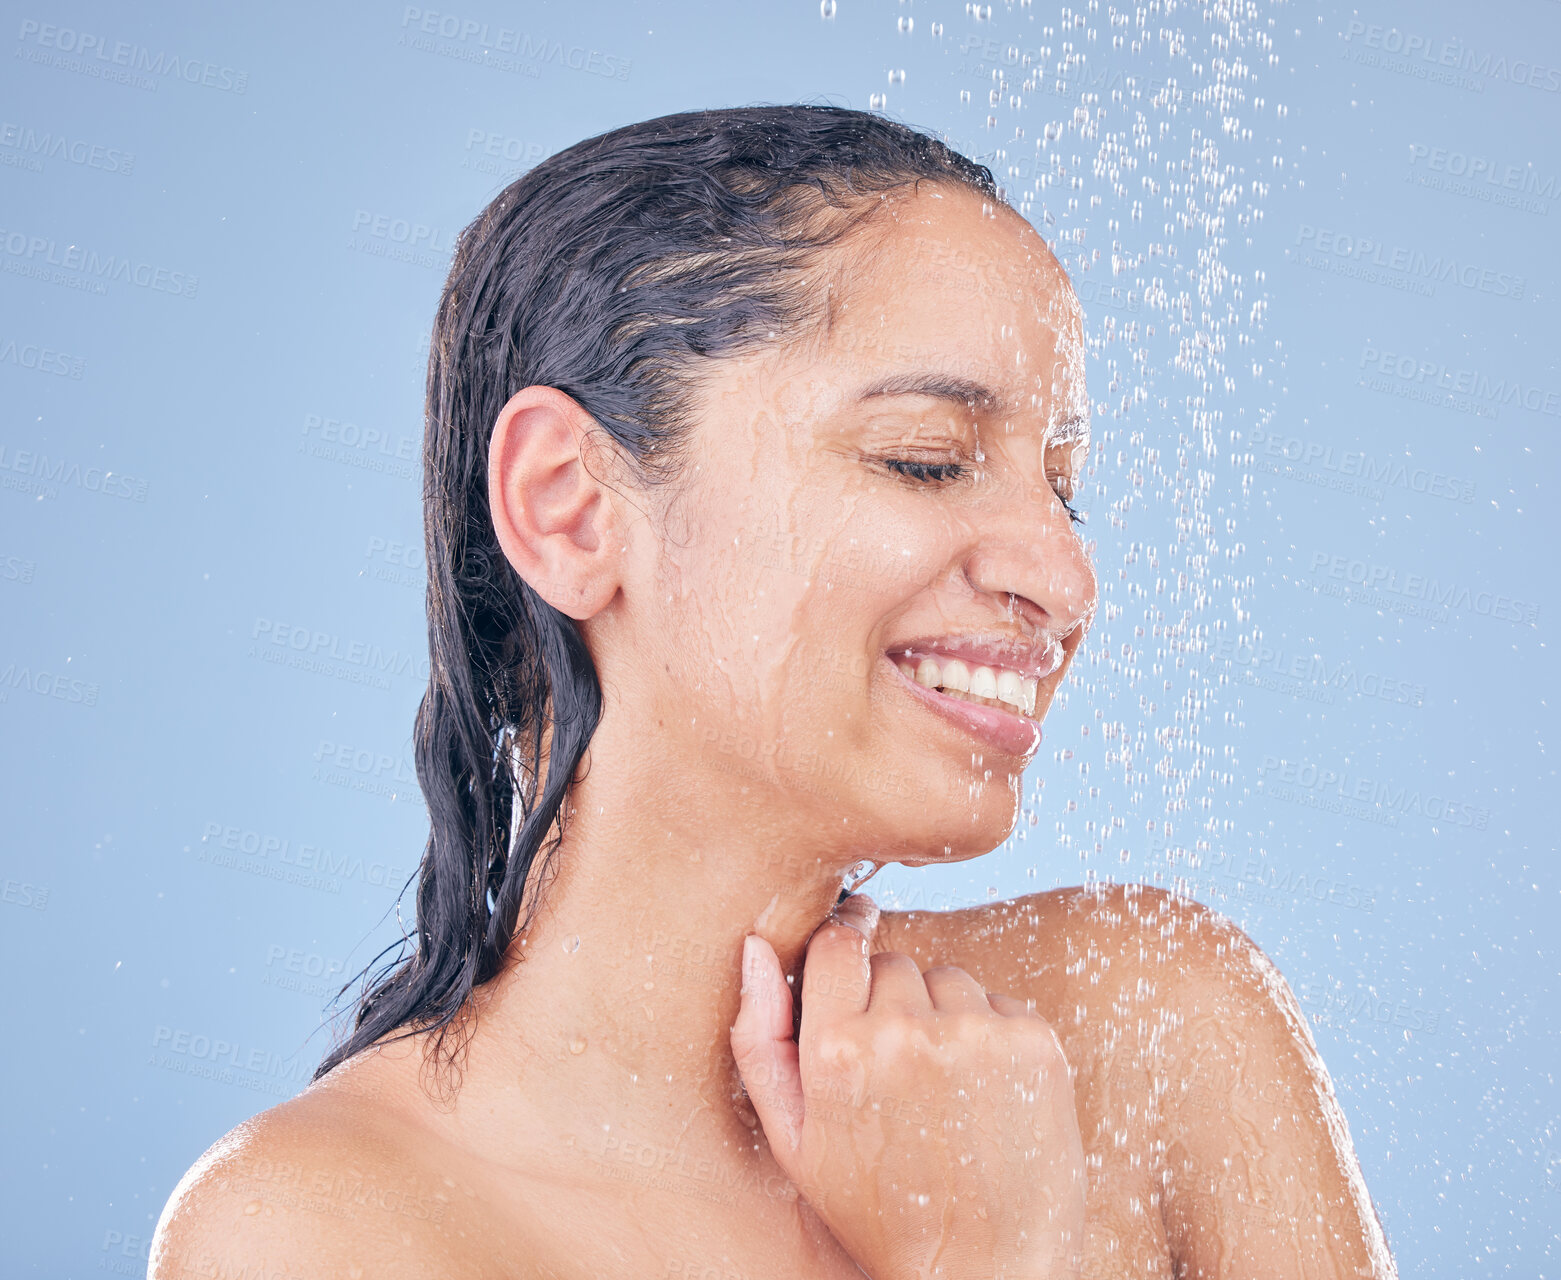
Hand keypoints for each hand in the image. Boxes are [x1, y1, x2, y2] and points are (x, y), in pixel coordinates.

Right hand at [730, 893, 1084, 1279]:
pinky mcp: (1033, 1042)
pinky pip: (999, 1002)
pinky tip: (982, 1093)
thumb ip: (760, 1037)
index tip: (854, 940)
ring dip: (942, 1014)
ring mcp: (976, 1034)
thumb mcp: (793, 1140)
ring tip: (942, 1089)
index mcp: (837, 1050)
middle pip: (894, 964)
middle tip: (897, 1071)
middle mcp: (906, 1031)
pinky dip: (991, 1033)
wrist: (983, 1271)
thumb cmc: (878, 1211)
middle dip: (891, 1001)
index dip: (844, 940)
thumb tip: (756, 947)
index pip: (837, 944)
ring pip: (948, 978)